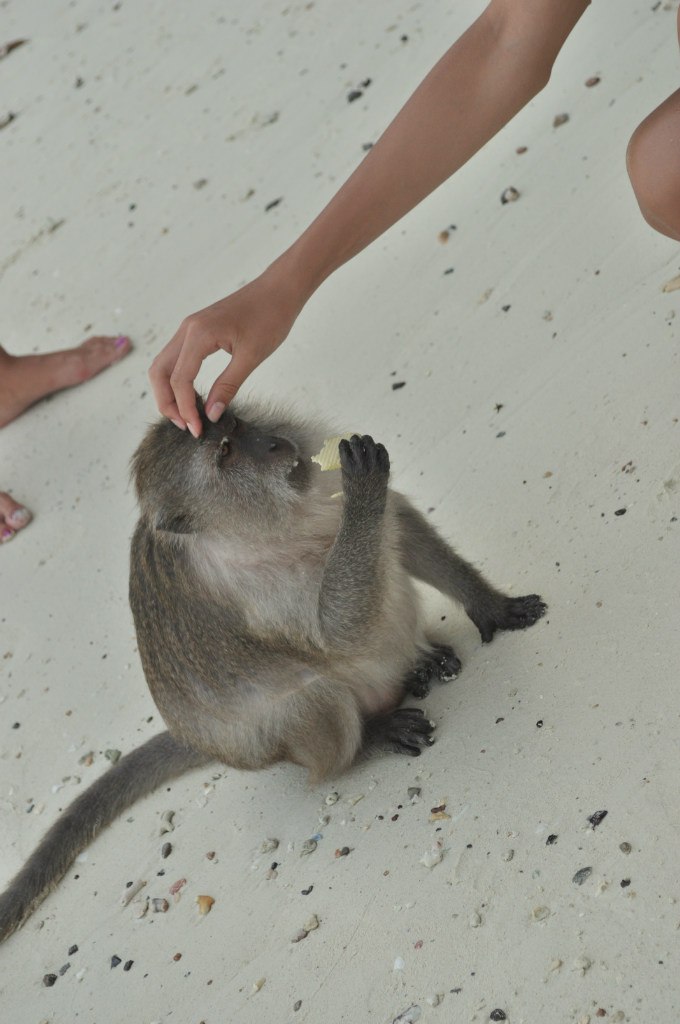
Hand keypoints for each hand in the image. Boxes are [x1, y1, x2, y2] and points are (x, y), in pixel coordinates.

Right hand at [149, 270, 302, 436]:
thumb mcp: (251, 357)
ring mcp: (189, 328)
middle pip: (159, 372)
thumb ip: (227, 386)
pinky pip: (176, 358)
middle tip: (185, 425)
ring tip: (185, 415)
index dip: (185, 409)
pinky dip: (177, 379)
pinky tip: (191, 395)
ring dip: (168, 392)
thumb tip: (210, 414)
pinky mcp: (196, 330)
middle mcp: (187, 329)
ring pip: (163, 364)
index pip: (179, 380)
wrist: (279, 289)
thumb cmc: (270, 317)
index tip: (197, 430)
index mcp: (198, 334)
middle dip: (167, 402)